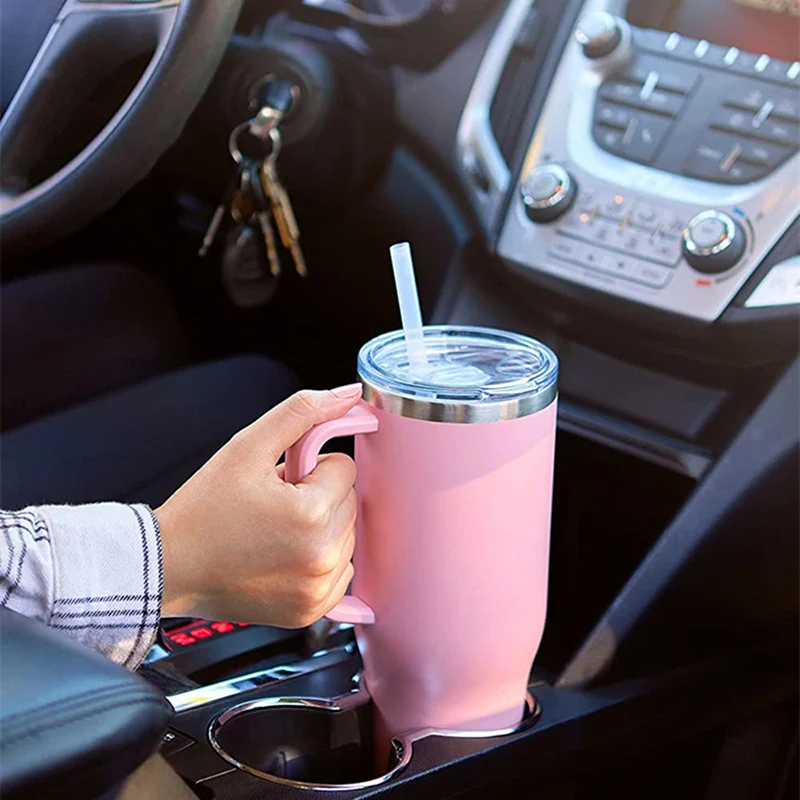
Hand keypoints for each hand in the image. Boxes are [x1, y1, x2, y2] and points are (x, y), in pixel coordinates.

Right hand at [155, 384, 361, 627]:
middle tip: (274, 505)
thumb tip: (350, 395)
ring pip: (346, 535)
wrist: (169, 566)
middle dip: (317, 495)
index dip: (311, 468)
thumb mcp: (246, 446)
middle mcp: (321, 557)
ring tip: (274, 530)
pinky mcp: (312, 611)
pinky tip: (284, 556)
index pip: (345, 468)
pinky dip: (319, 560)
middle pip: (349, 501)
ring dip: (320, 527)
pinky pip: (341, 571)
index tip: (281, 480)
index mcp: (310, 514)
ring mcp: (318, 589)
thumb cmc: (202, 509)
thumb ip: (302, 412)